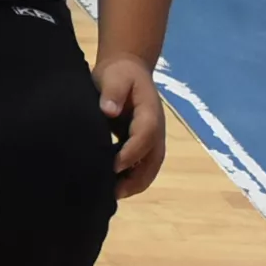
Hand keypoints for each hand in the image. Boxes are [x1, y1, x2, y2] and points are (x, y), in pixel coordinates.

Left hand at [95, 55, 167, 197]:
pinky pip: (142, 165)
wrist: (128, 70)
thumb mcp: (114, 76)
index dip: (131, 153)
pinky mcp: (144, 143)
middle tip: (115, 192)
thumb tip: (109, 111)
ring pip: (150, 167)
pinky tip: (114, 186)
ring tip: (114, 195)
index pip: (144, 137)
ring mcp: (152, 139)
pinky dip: (132, 177)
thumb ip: (112, 92)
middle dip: (136, 178)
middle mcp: (156, 130)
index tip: (113, 166)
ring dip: (135, 182)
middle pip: (153, 160)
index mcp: (149, 113)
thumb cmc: (119, 74)